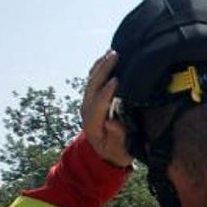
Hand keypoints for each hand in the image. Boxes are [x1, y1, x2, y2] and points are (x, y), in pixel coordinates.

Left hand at [80, 50, 131, 167]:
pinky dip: (99, 67)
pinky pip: (93, 80)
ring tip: (112, 52)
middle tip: (115, 56)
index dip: (107, 91)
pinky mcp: (91, 99)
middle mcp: (87, 110)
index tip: (117, 80)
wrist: (104, 154)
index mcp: (93, 123)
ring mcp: (87, 103)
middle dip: (103, 70)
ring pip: (91, 80)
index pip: (98, 103)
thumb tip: (112, 123)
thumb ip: (116, 137)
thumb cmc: (116, 152)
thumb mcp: (119, 150)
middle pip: (92, 86)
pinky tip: (107, 57)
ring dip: (101, 65)